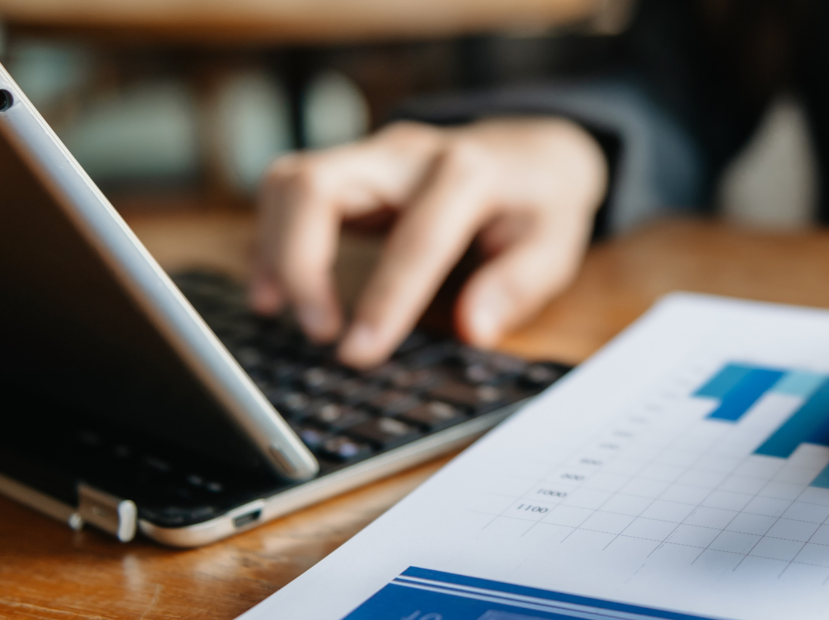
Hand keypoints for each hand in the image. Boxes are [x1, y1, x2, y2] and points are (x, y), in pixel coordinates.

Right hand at [251, 117, 607, 367]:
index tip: (359, 353)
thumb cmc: (540, 201)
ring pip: (290, 181)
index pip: (416, 236)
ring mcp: (371, 155)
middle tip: (317, 331)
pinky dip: (270, 239)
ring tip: (278, 311)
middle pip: (319, 185)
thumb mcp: (557, 243)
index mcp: (468, 172)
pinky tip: (276, 289)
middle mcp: (408, 153)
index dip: (385, 298)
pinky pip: (288, 192)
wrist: (531, 147)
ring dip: (274, 248)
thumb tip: (475, 327)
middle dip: (300, 261)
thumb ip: (518, 284)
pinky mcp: (348, 169)